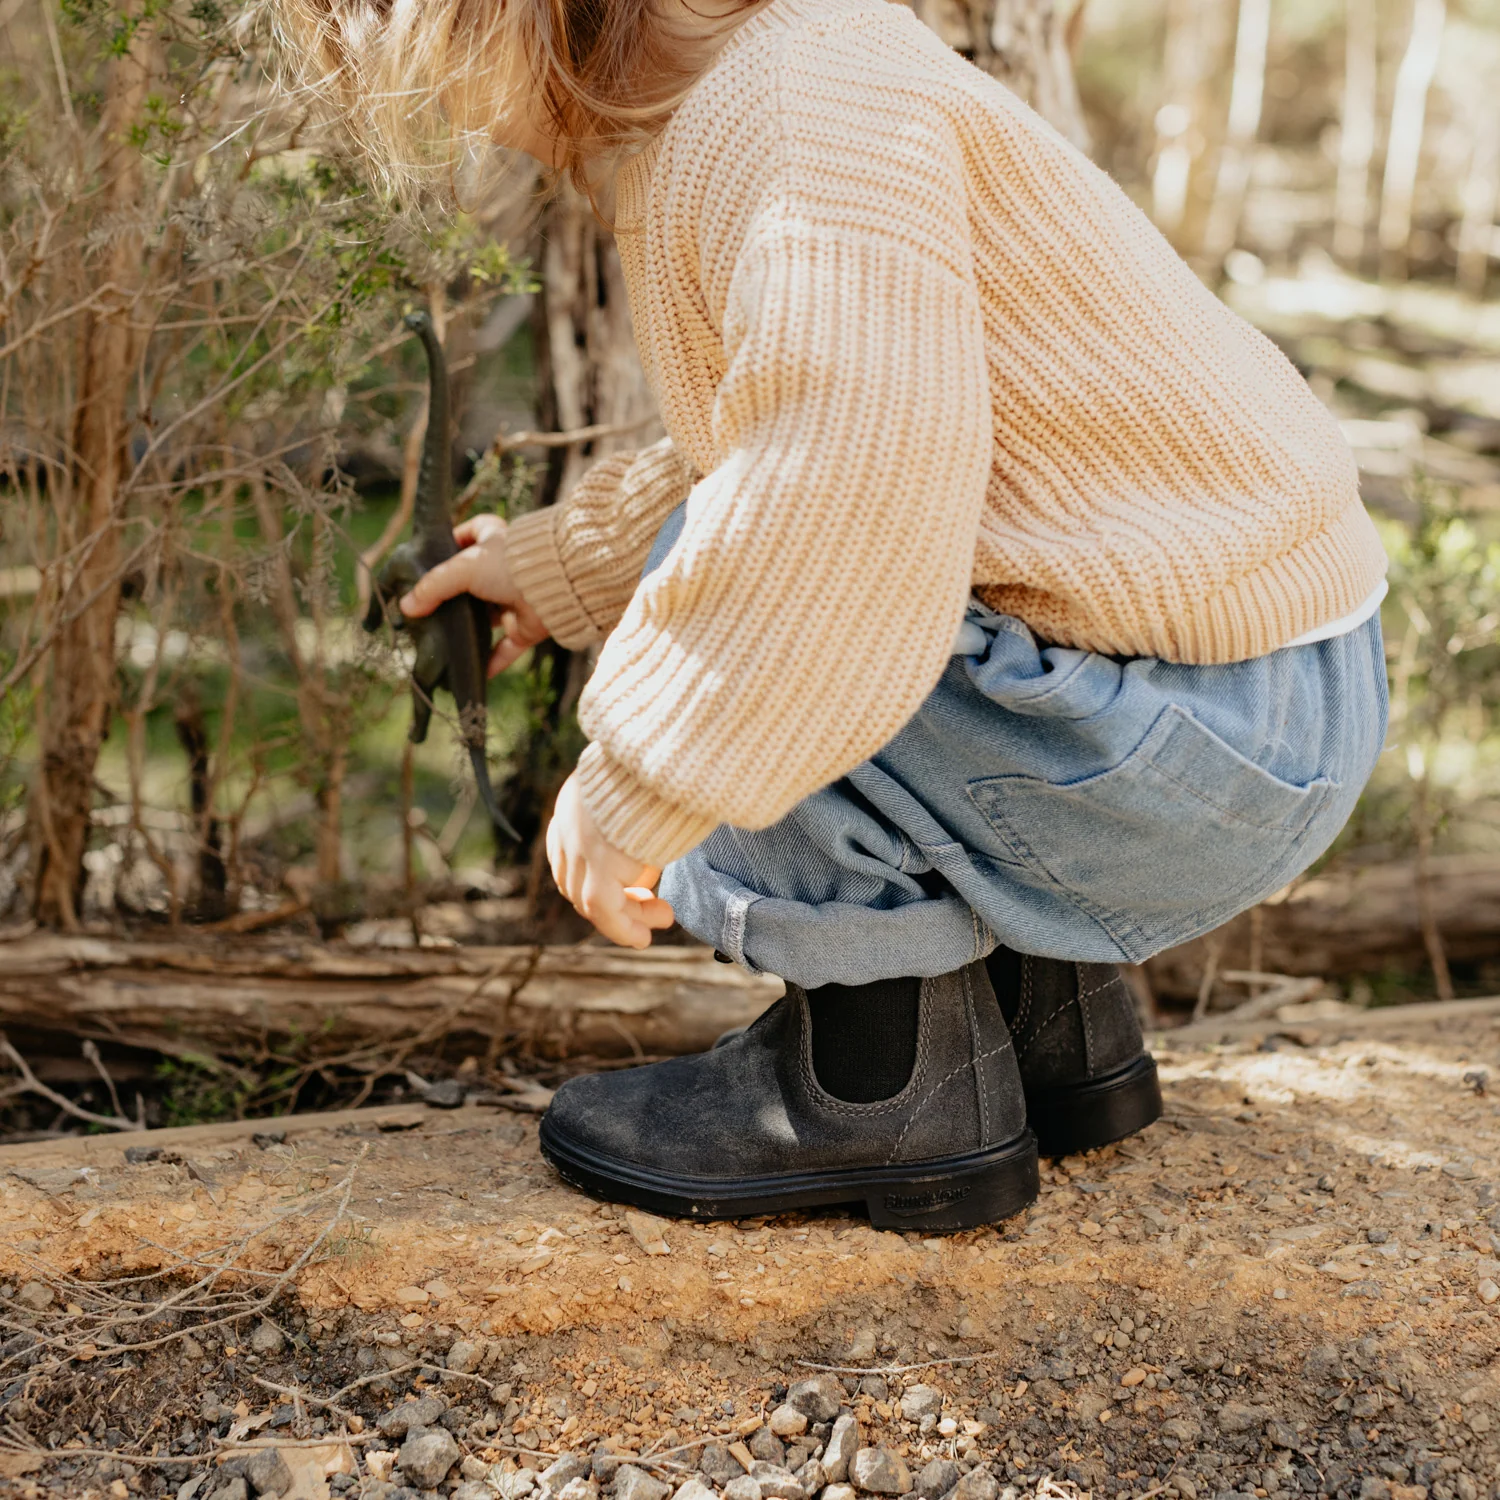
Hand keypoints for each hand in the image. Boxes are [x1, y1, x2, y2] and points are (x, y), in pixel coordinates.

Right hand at [399, 513, 549, 675]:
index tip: (434, 552)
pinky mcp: (528, 626)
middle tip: (427, 610)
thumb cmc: (512, 565)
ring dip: (470, 630)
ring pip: (489, 618)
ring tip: (441, 641)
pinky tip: (474, 672)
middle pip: (475, 582)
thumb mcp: (464, 568)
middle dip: (455, 596)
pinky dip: (492, 661)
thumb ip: (433, 586)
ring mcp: (517, 599)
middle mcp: (506, 570)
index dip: (456, 538)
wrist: (557, 589)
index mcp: (495, 542)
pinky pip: (507, 648)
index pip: (473, 532)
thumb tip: (407, 606)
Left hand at [546, 773, 674, 948]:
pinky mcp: (599, 863)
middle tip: (656, 907)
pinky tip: (644, 937)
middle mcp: (569, 824)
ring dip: (627, 916)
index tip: (639, 887)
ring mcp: (580, 845)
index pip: (572, 855)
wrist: (668, 750)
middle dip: (617, 900)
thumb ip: (641, 811)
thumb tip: (661, 831)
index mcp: (576, 802)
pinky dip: (622, 929)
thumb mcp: (645, 786)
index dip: (600, 877)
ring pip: (590, 899)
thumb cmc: (670, 763)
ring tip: (663, 919)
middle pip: (578, 880)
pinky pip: (603, 910)